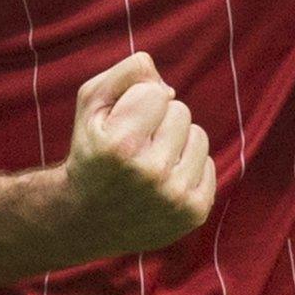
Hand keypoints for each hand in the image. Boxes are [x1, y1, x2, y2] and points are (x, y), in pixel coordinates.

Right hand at [63, 52, 216, 257]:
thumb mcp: (91, 103)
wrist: (85, 221)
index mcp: (121, 145)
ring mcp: (175, 196)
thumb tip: (169, 88)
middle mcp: (151, 172)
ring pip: (198, 135)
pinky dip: (188, 168)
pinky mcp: (194, 211)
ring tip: (148, 164)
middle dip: (158, 122)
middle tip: (133, 149)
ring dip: (176, 143)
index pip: (156, 92)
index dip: (136, 103)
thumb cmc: (91, 151)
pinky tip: (162, 184)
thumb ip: (128, 73)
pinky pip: (208, 163)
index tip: (119, 127)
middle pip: (180, 111)